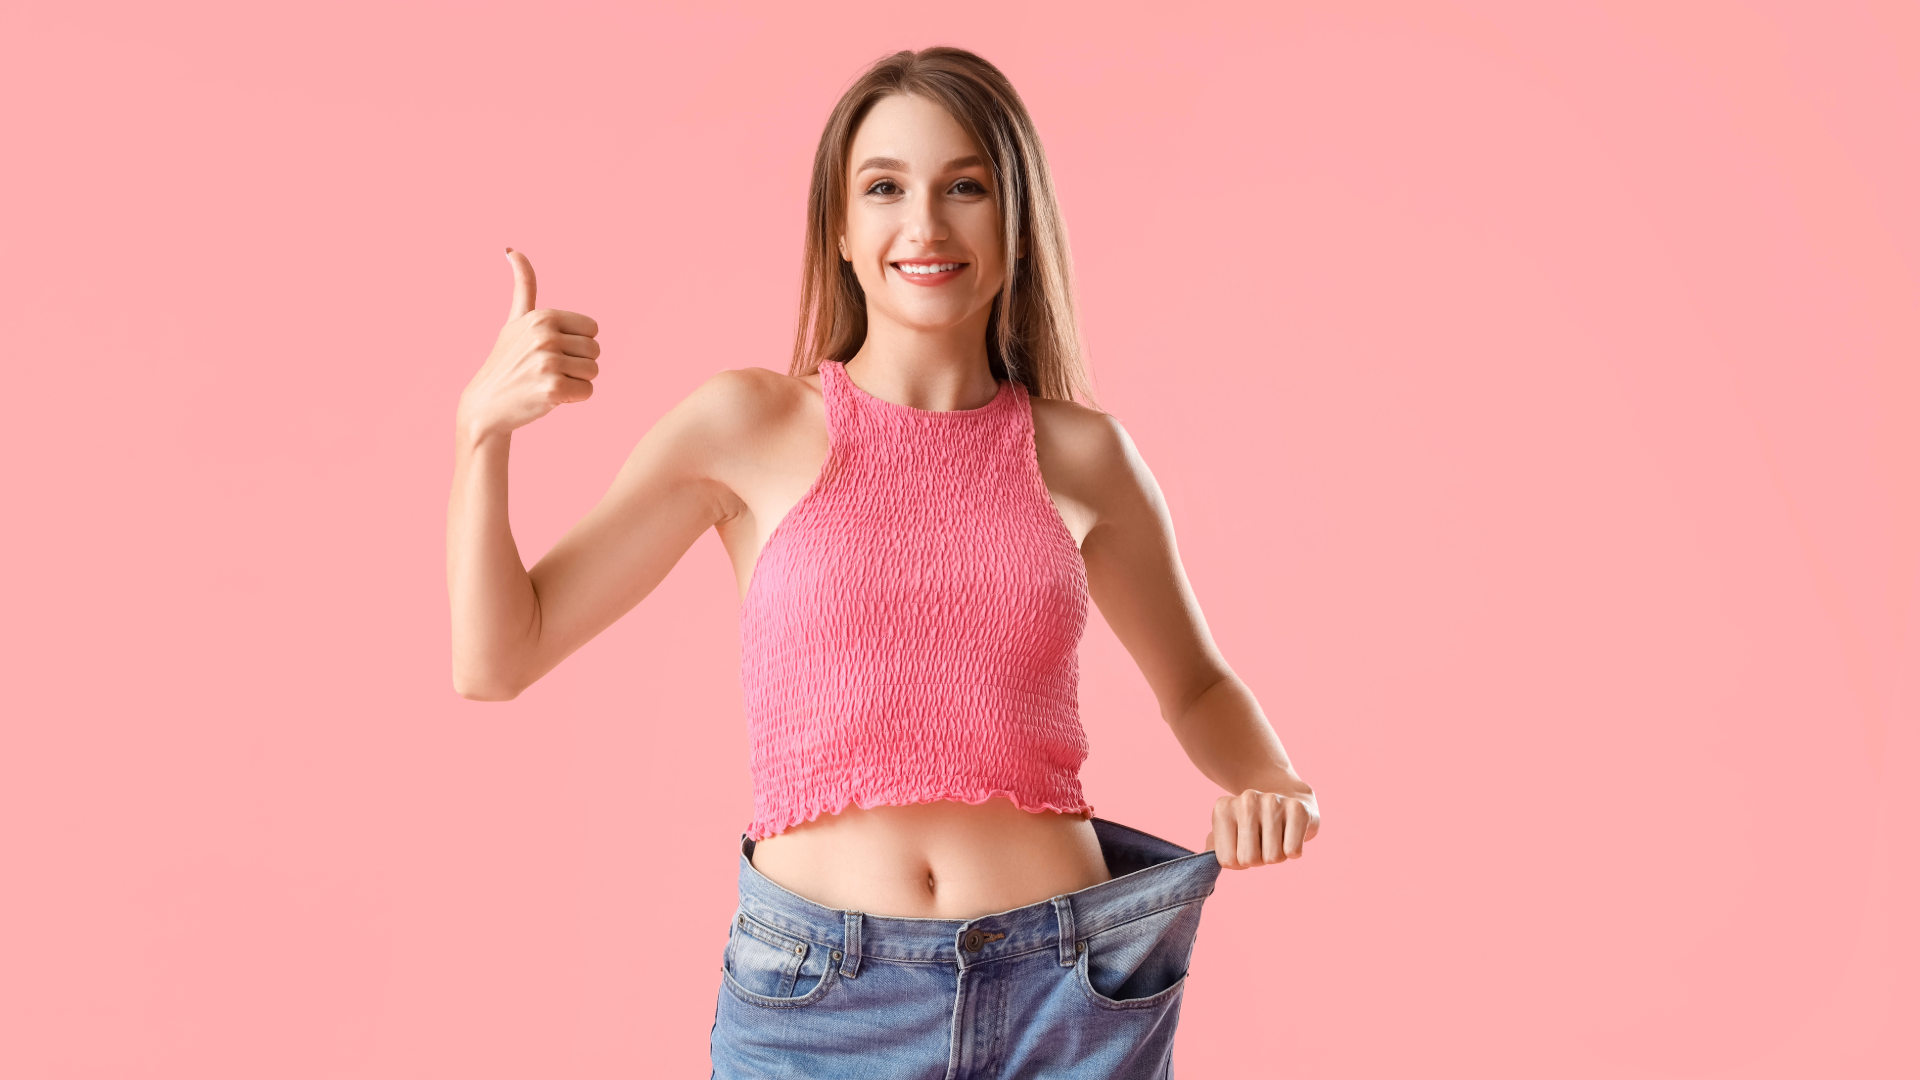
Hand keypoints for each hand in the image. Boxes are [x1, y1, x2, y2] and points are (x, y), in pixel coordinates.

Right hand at [456, 249, 601, 443]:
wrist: (485, 405)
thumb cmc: (506, 361)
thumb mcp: (515, 319)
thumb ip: (523, 285)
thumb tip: (511, 249)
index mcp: (543, 316)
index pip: (592, 329)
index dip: (577, 344)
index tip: (553, 351)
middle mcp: (545, 335)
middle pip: (596, 351)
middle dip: (578, 364)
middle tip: (549, 370)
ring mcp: (547, 362)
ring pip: (594, 372)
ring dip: (576, 381)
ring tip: (548, 382)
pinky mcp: (552, 389)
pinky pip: (587, 392)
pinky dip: (573, 399)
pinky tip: (549, 397)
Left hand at [1205, 787, 1318, 868]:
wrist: (1290, 799)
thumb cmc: (1254, 826)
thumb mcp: (1228, 833)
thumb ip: (1214, 849)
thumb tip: (1205, 863)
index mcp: (1223, 808)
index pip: (1228, 861)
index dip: (1239, 861)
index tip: (1244, 845)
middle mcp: (1245, 800)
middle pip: (1250, 860)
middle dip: (1258, 859)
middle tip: (1263, 842)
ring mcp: (1272, 801)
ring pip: (1273, 857)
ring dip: (1277, 854)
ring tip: (1277, 836)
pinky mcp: (1297, 808)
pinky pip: (1293, 851)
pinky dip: (1294, 850)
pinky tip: (1290, 833)